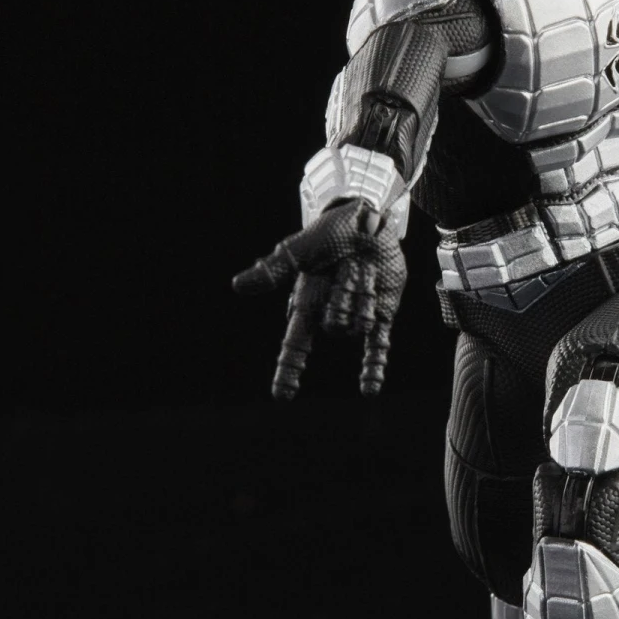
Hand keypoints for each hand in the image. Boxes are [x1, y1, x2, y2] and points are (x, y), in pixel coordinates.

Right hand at [232, 198, 407, 398]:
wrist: (368, 222)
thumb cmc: (329, 234)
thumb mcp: (299, 251)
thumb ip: (273, 271)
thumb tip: (237, 286)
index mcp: (306, 304)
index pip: (295, 345)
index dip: (288, 371)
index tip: (282, 396)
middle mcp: (328, 315)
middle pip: (335, 327)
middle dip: (343, 299)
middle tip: (346, 268)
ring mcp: (355, 317)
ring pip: (359, 326)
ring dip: (362, 296)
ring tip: (363, 272)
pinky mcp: (380, 315)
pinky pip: (376, 348)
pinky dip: (372, 368)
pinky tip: (369, 391)